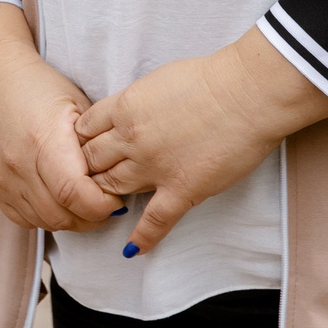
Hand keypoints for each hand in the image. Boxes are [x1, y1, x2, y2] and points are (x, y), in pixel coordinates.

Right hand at [0, 3, 123, 232]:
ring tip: (83, 202)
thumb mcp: (78, 106)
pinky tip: (57, 201)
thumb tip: (118, 181)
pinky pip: (23, 219)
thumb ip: (97, 146)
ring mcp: (1, 178)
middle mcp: (18, 164)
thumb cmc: (41, 87)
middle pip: (63, 215)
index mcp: (44, 140)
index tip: (116, 197)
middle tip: (105, 203)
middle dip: (91, 217)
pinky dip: (45, 217)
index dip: (104, 205)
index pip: (77, 195)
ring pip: (45, 221)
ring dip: (70, 219)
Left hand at [77, 28, 327, 254]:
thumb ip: (135, 102)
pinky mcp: (182, 190)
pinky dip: (143, 237)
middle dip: (89, 168)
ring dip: (109, 194)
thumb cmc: (208, 78)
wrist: (245, 94)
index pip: (85, 129)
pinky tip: (132, 249)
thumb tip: (128, 114)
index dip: (82, 139)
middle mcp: (131, 139)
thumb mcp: (155, 80)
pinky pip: (155, 220)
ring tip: (105, 202)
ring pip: (114, 188)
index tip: (85, 146)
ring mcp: (154, 167)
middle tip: (90, 176)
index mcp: (124, 107)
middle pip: (92, 161)